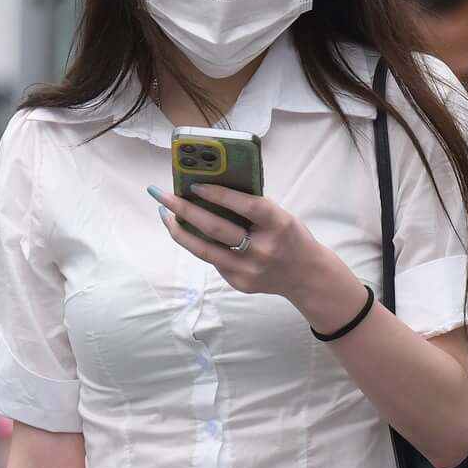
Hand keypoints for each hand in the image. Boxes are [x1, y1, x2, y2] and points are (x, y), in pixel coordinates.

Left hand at [148, 182, 336, 316]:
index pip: (245, 205)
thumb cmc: (289, 237)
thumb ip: (252, 206)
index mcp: (278, 225)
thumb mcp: (281, 216)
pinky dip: (198, 244)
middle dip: (183, 209)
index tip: (194, 185)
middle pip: (215, 229)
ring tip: (165, 214)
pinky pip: (212, 260)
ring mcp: (249, 270)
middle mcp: (263, 250)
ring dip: (179, 230)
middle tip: (161, 195)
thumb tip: (209, 190)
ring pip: (204, 250)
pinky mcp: (239, 283)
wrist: (306, 276)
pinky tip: (188, 231)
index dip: (218, 194)